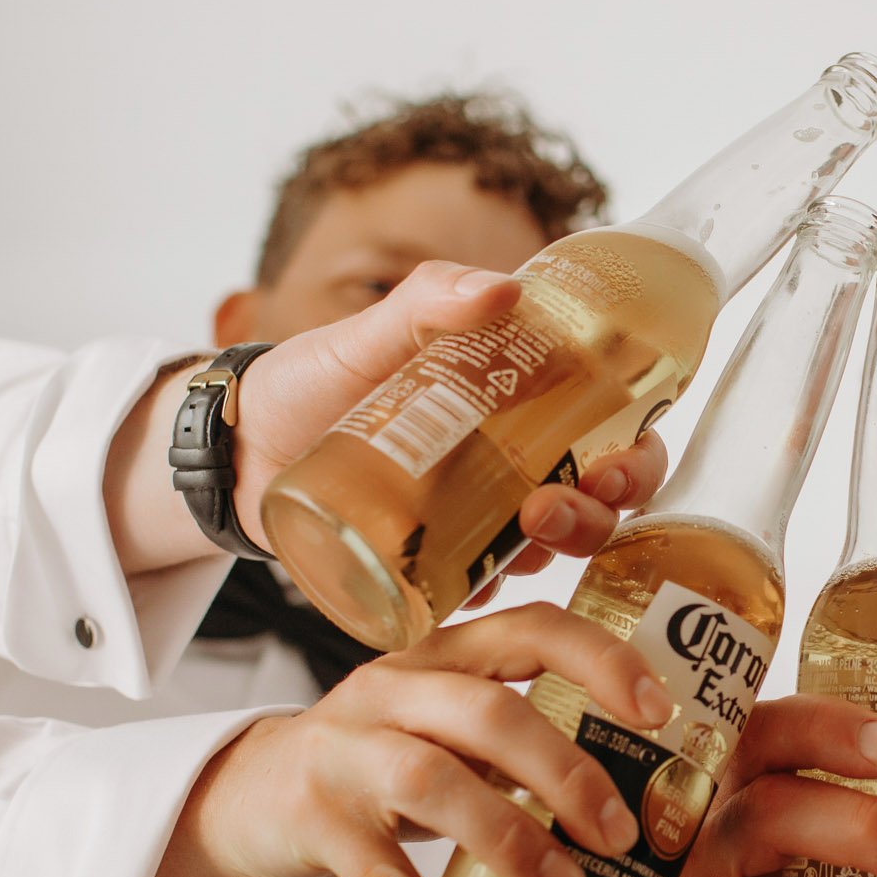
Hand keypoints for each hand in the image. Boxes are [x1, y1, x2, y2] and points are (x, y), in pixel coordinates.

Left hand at [108, 262, 669, 574]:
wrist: (236, 449)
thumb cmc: (306, 384)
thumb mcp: (365, 336)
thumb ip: (427, 302)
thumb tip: (502, 288)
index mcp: (518, 406)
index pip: (614, 428)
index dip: (640, 451)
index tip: (620, 457)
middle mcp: (514, 465)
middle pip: (603, 495)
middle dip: (609, 505)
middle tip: (567, 501)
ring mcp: (480, 519)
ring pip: (561, 544)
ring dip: (569, 542)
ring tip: (531, 529)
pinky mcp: (440, 566)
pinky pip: (490, 588)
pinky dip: (499, 588)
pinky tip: (486, 582)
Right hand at [140, 603, 674, 876]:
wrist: (251, 794)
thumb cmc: (386, 759)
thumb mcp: (449, 727)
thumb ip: (524, 740)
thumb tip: (648, 795)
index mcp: (445, 655)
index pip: (532, 628)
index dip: (602, 662)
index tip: (659, 711)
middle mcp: (393, 689)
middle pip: (490, 713)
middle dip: (567, 774)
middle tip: (620, 834)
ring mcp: (346, 753)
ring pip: (436, 785)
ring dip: (513, 842)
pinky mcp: (316, 825)